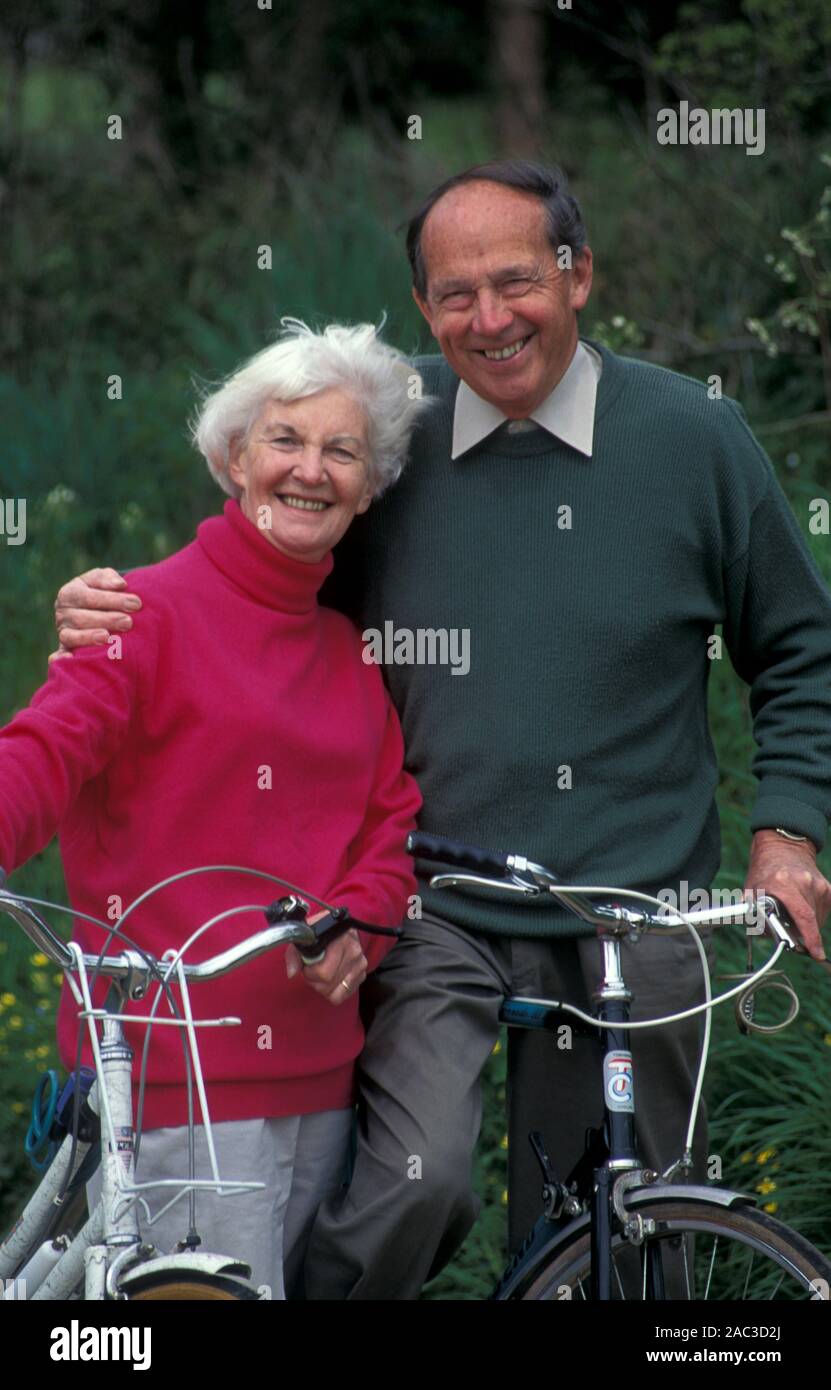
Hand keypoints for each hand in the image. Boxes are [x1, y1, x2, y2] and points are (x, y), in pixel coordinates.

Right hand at [53, 568, 142, 653]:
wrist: (95, 609)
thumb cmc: (102, 592)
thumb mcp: (103, 579)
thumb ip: (108, 578)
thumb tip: (120, 584)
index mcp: (70, 593)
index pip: (88, 596)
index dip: (112, 600)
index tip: (136, 604)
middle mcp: (63, 613)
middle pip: (80, 617)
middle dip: (106, 619)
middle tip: (128, 622)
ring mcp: (63, 632)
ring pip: (71, 636)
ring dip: (89, 637)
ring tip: (108, 637)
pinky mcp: (65, 649)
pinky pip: (60, 654)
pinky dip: (61, 658)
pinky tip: (70, 658)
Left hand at [284, 916, 367, 1005]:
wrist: (337, 928)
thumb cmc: (319, 933)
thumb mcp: (303, 937)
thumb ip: (294, 954)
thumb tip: (292, 973)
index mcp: (340, 940)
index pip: (324, 973)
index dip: (310, 973)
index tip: (307, 965)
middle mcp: (354, 952)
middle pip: (329, 984)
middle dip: (315, 981)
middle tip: (313, 970)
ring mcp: (360, 964)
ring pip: (337, 993)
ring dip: (324, 988)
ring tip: (321, 974)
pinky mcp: (362, 974)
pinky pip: (345, 994)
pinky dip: (335, 991)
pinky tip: (331, 977)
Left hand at [744, 829, 829, 960]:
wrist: (782, 848)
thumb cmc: (764, 872)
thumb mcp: (752, 891)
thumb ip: (756, 915)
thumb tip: (770, 936)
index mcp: (783, 883)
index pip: (803, 916)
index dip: (811, 938)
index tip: (816, 954)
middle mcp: (805, 882)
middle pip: (810, 921)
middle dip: (801, 933)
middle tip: (789, 932)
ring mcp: (819, 884)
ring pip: (818, 918)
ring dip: (807, 924)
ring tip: (792, 913)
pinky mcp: (827, 887)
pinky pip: (824, 911)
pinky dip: (814, 915)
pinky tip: (802, 908)